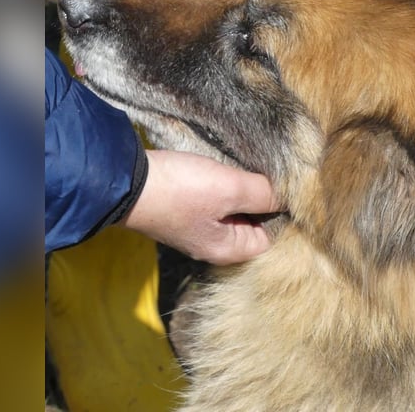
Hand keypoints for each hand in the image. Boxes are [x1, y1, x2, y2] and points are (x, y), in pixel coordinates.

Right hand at [120, 150, 278, 264]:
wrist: (125, 181)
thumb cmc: (180, 190)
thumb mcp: (229, 189)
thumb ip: (264, 194)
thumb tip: (289, 196)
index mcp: (227, 249)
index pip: (270, 236)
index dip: (282, 212)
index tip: (289, 188)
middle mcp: (213, 243)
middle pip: (252, 222)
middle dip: (263, 199)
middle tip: (275, 173)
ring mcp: (197, 226)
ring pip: (234, 208)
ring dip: (244, 189)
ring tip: (255, 166)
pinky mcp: (185, 208)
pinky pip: (216, 199)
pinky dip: (225, 185)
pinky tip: (230, 166)